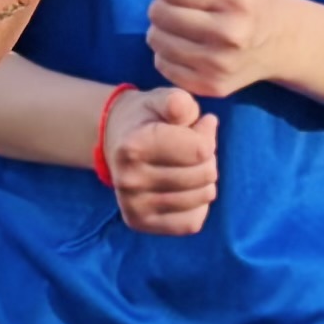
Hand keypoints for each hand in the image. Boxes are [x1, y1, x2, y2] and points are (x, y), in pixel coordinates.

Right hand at [106, 86, 217, 234]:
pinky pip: (192, 222)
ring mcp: (133, 206)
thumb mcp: (162, 99)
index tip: (196, 128)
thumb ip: (180, 102)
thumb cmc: (148, 118)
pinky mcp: (140, 224)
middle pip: (204, 175)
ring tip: (187, 167)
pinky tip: (184, 190)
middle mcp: (129, 180)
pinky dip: (197, 205)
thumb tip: (207, 122)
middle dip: (207, 158)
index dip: (207, 135)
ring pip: (202, 198)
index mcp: (134, 146)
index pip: (201, 149)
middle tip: (191, 149)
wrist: (116, 141)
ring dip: (204, 181)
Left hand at [148, 0, 305, 99]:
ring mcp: (220, 64)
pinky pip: (162, 65)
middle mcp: (231, 34)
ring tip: (180, 25)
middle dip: (163, 5)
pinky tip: (185, 47)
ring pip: (157, 40)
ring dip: (161, 29)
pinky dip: (166, 55)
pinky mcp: (210, 86)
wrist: (274, 44)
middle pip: (159, 13)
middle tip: (180, 7)